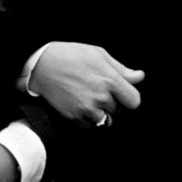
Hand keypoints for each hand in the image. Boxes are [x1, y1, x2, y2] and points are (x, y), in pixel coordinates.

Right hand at [27, 42, 143, 126]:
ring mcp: (87, 108)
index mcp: (110, 79)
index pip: (134, 101)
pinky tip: (81, 106)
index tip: (122, 93)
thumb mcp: (99, 54)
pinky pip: (90, 127)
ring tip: (90, 99)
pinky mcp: (74, 116)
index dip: (129, 97)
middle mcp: (100, 96)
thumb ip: (122, 69)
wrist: (41, 65)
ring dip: (102, 113)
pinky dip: (88, 120)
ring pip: (106, 120)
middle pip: (118, 109)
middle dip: (112, 102)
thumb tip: (140, 77)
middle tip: (98, 90)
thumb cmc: (71, 55)